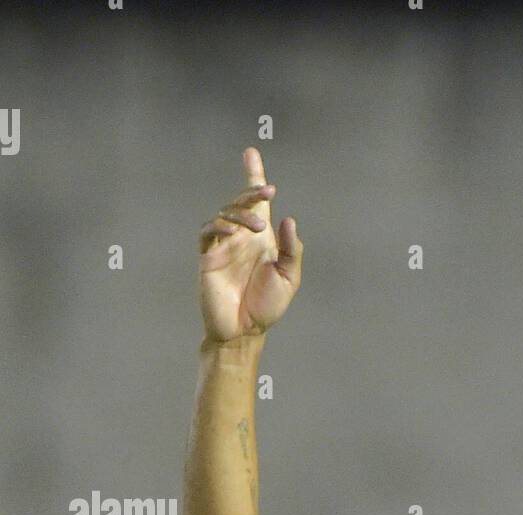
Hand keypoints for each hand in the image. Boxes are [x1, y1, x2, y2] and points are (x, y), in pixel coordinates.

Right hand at [197, 147, 302, 342]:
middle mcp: (241, 238)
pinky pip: (208, 233)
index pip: (256, 203)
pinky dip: (219, 226)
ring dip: (241, 214)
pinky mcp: (207, 257)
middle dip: (251, 192)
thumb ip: (292, 250)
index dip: (253, 178)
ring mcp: (223, 246)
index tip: (251, 153)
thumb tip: (288, 220)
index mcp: (261, 240)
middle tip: (266, 191)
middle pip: (240, 203)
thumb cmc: (266, 307)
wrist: (245, 332)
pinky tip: (232, 232)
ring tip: (259, 227)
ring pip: (225, 215)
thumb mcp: (289, 278)